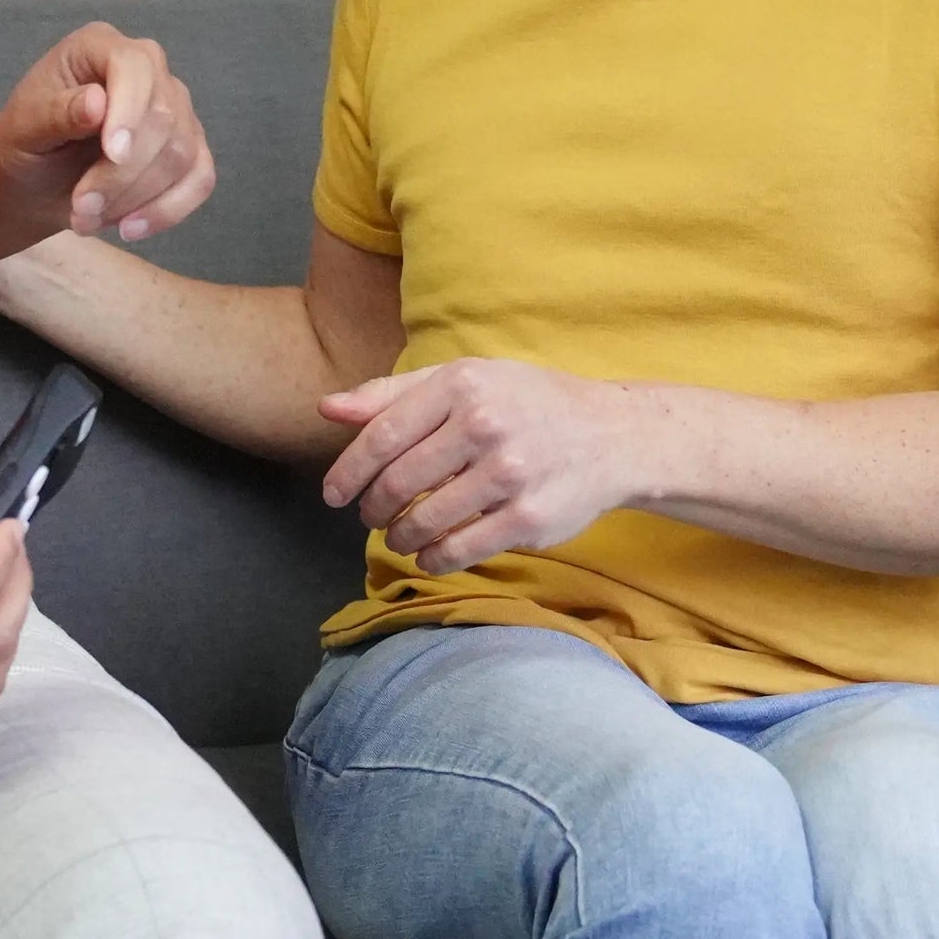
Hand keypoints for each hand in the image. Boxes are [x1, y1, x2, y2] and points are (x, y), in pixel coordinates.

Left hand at [0, 22, 215, 245]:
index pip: (134, 67)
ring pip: (182, 154)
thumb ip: (55, 113)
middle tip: (80, 208)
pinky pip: (199, 179)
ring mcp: (174, 107)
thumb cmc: (23, 143)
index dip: (129, 110)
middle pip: (163, 117)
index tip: (113, 155)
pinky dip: (168, 210)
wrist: (34, 178)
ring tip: (87, 219)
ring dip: (136, 198)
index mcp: (100, 46)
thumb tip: (97, 103)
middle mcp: (147, 68)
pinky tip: (130, 228)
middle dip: (123, 174)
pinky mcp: (189, 148)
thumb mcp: (21, 129)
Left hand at [319, 360, 640, 574]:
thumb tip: (326, 409)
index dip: (348, 471)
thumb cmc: (527, 404)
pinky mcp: (528, 517)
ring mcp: (509, 473)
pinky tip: (429, 553)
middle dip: (373, 508)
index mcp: (462, 384)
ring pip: (425, 521)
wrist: (613, 435)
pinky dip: (433, 558)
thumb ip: (393, 394)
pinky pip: (460, 549)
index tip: (333, 495)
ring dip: (399, 537)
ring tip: (398, 536)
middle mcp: (485, 425)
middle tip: (370, 517)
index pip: (382, 434)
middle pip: (399, 482)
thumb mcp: (464, 380)